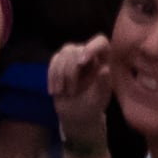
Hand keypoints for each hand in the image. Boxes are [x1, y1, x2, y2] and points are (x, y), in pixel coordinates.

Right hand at [48, 30, 115, 144]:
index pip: (101, 42)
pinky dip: (52, 76)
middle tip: (71, 92)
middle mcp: (89, 55)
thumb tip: (104, 69)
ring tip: (62, 93)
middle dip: (70, 72)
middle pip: (76, 49)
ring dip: (60, 75)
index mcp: (103, 61)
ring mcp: (73, 57)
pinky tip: (53, 91)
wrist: (76, 116)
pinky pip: (54, 60)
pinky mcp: (60, 62)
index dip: (91, 47)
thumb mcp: (99, 100)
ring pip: (63, 53)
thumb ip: (103, 85)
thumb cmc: (92, 107)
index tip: (81, 62)